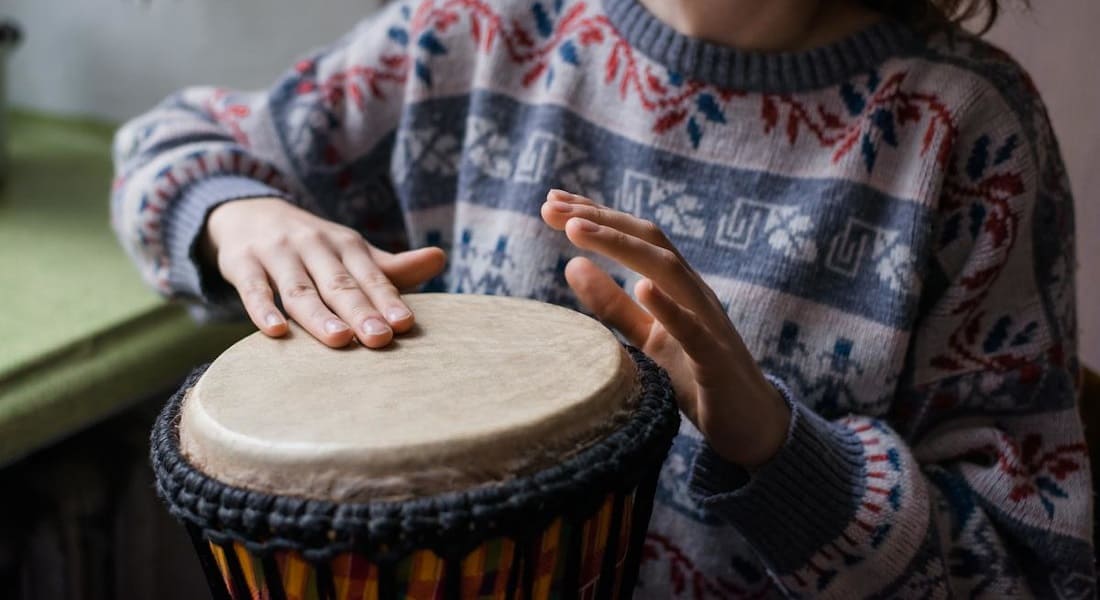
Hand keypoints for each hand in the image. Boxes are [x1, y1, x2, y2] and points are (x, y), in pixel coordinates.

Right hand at [201, 197, 445, 347]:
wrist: (248, 214)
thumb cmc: (313, 246)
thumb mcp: (351, 251)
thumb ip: (391, 267)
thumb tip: (440, 258)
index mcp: (345, 245)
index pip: (370, 276)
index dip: (387, 299)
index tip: (404, 324)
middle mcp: (314, 246)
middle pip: (339, 284)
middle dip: (360, 311)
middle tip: (380, 339)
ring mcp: (277, 254)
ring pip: (300, 290)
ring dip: (320, 315)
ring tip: (339, 339)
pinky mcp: (241, 263)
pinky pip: (253, 289)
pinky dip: (263, 309)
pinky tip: (276, 331)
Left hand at [541, 189, 789, 467]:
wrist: (750, 424)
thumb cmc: (697, 376)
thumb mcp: (646, 336)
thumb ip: (612, 304)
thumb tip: (571, 265)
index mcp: (675, 285)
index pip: (633, 238)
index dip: (595, 217)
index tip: (552, 203)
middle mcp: (693, 292)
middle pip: (647, 241)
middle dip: (600, 219)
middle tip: (552, 206)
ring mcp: (708, 322)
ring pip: (667, 271)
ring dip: (621, 246)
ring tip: (578, 229)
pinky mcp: (715, 359)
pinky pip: (693, 328)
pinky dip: (669, 306)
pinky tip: (642, 286)